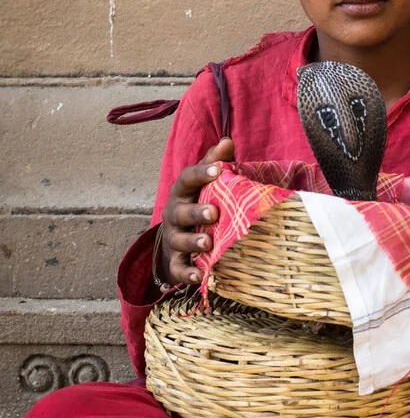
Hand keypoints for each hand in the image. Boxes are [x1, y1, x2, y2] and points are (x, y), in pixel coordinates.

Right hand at [160, 137, 234, 285]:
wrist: (175, 240)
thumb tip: (228, 140)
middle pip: (181, 211)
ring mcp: (173, 238)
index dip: (201, 173)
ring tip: (207, 242)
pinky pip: (178, 269)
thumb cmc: (197, 204)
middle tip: (214, 212)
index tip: (218, 169)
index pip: (187, 178)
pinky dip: (187, 274)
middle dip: (196, 211)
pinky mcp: (174, 262)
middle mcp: (174, 214)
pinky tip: (199, 276)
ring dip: (192, 241)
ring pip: (179, 240)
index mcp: (183, 192)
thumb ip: (215, 162)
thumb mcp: (204, 183)